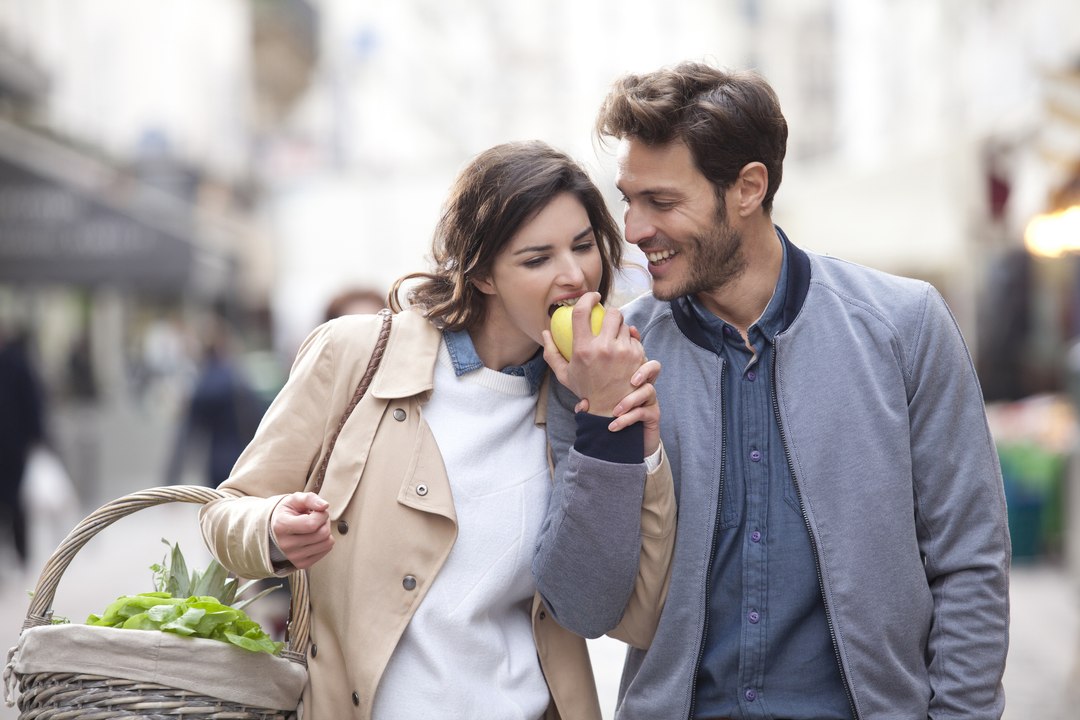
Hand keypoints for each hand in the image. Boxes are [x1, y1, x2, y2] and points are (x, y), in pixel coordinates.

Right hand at [270, 492, 333, 568]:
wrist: (275, 530)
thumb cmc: (287, 513)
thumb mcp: (295, 500)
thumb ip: (310, 499)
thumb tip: (324, 506)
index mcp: (281, 526)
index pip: (312, 524)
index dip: (321, 515)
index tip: (317, 511)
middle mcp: (286, 545)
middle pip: (322, 534)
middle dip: (325, 522)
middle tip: (317, 518)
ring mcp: (293, 557)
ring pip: (327, 543)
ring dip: (326, 532)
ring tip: (315, 527)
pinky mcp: (301, 564)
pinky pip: (326, 551)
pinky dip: (324, 541)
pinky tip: (314, 536)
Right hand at [542, 292, 645, 416]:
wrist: (611, 410)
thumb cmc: (585, 390)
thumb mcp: (564, 374)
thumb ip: (552, 353)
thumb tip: (546, 332)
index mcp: (583, 349)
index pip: (582, 312)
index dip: (587, 298)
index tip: (592, 297)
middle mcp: (604, 348)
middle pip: (612, 313)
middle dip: (611, 313)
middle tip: (608, 320)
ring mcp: (622, 351)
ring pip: (626, 325)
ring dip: (621, 329)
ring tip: (615, 339)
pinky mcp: (637, 356)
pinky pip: (635, 339)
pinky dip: (630, 341)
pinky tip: (625, 350)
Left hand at [576, 359, 661, 456]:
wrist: (624, 443)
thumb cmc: (611, 419)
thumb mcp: (598, 407)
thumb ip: (590, 402)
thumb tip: (582, 405)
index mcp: (631, 377)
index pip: (638, 358)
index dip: (635, 353)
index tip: (621, 358)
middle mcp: (644, 385)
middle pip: (654, 367)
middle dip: (643, 372)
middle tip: (632, 381)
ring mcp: (650, 400)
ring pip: (648, 390)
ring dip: (631, 400)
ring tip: (615, 412)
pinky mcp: (653, 415)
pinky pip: (643, 412)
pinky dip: (627, 419)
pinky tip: (614, 426)